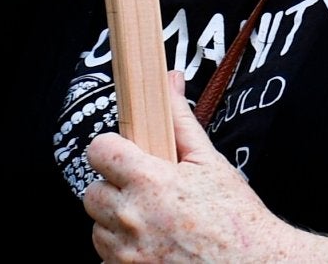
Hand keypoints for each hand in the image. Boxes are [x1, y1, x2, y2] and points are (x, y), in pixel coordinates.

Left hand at [82, 72, 301, 263]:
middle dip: (114, 190)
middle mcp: (132, 219)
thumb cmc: (235, 218)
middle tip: (143, 193)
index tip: (126, 155)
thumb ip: (181, 120)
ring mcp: (128, 255)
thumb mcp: (209, 161)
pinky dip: (124, 255)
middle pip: (92, 194)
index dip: (111, 150)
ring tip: (150, 222)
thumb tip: (168, 81)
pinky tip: (152, 247)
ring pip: (98, 230)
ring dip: (116, 225)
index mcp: (149, 181)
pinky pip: (107, 261)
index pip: (99, 151)